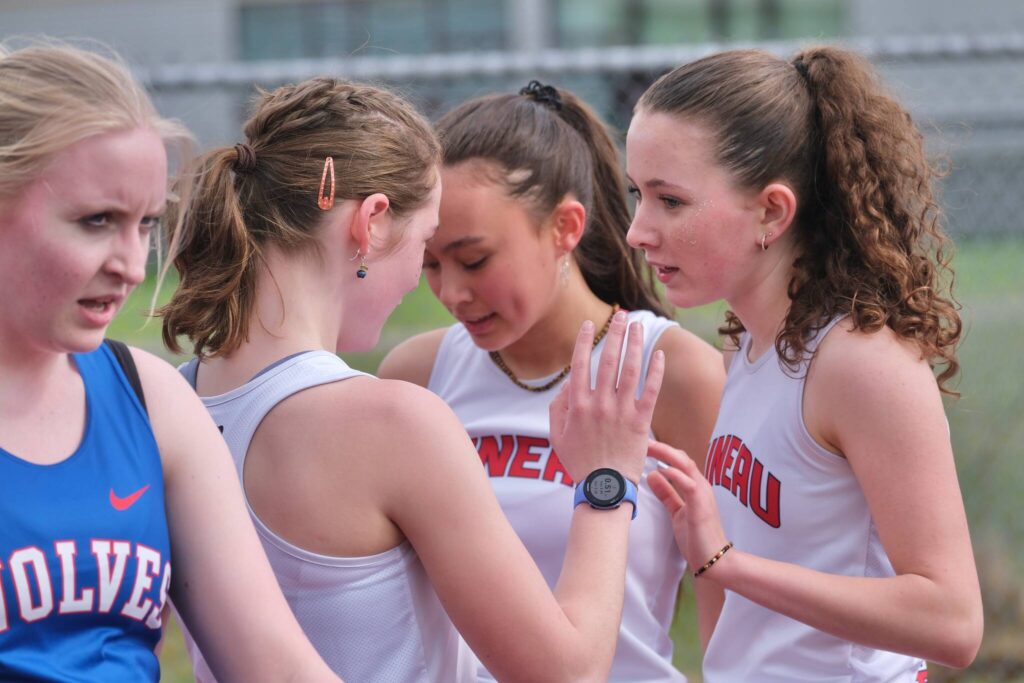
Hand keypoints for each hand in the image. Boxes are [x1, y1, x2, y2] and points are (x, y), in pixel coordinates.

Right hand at [549, 311, 664, 483]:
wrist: (605, 487)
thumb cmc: (579, 462)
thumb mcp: (557, 435)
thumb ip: (559, 406)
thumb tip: (568, 382)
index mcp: (577, 405)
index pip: (581, 364)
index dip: (585, 341)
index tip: (590, 324)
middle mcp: (600, 404)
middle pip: (609, 360)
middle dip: (616, 334)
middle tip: (623, 315)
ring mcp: (621, 412)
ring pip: (630, 370)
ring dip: (635, 344)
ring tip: (638, 326)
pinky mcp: (641, 422)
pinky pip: (650, 391)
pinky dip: (655, 371)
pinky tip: (658, 354)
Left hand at [646, 440, 730, 578]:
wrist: (714, 561)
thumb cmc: (696, 538)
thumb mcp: (676, 512)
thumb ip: (666, 494)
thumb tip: (652, 475)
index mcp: (694, 487)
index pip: (678, 461)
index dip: (661, 451)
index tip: (643, 445)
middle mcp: (700, 485)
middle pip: (681, 458)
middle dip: (661, 448)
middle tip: (642, 440)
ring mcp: (703, 494)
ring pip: (686, 465)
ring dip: (667, 454)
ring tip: (649, 447)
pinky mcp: (701, 506)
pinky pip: (690, 484)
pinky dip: (676, 475)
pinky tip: (662, 469)